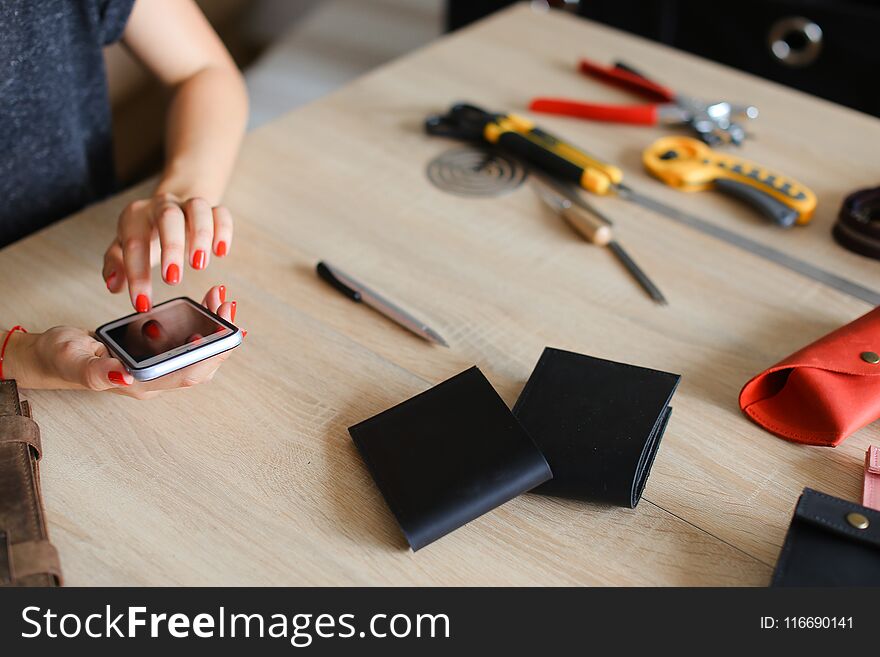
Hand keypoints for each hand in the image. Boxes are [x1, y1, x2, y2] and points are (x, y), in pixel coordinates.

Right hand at [4, 286, 238, 398]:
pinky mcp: (154, 352)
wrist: (51, 355)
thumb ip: (97, 371)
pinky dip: (201, 323)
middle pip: (201, 363)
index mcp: (143, 384)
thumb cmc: (61, 358)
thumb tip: (125, 374)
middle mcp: (155, 379)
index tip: (226, 328)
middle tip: (228, 305)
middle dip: (221, 336)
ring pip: (197, 351)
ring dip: (215, 328)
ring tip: (221, 299)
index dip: (211, 353)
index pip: (188, 373)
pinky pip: (186, 341)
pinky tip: (207, 306)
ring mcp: (156, 367)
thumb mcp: (74, 360)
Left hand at [103, 193, 232, 311]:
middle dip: (171, 247)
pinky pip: (221, 213)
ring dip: (201, 236)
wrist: (169, 208)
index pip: (134, 244)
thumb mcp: (124, 248)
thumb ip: (116, 265)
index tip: (143, 303)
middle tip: (172, 278)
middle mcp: (162, 206)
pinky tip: (221, 252)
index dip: (137, 275)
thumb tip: (114, 285)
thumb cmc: (145, 234)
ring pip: (198, 209)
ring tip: (199, 265)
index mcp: (135, 216)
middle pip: (168, 217)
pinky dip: (223, 230)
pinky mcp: (211, 210)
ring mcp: (188, 205)